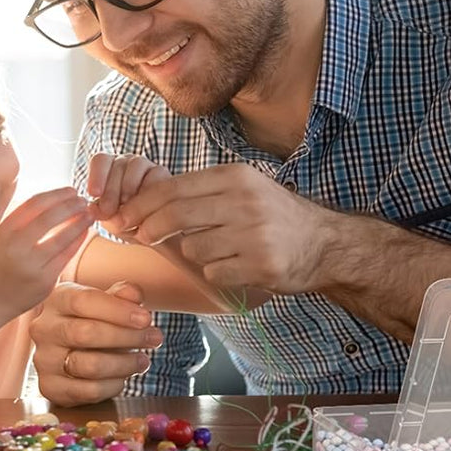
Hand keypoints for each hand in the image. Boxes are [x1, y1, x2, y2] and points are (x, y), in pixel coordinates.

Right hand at [0, 187, 92, 313]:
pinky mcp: (44, 280)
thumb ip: (28, 217)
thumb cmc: (7, 258)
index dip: (57, 194)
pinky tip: (85, 232)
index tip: (72, 190)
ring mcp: (30, 264)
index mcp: (6, 229)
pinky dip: (78, 241)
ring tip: (89, 215)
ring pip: (61, 238)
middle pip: (49, 217)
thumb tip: (62, 197)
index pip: (35, 203)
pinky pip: (66, 256)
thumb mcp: (8, 234)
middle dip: (71, 206)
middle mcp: (16, 245)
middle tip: (84, 201)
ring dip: (79, 223)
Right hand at [30, 281, 163, 406]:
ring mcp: (44, 360)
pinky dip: (112, 385)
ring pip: (89, 365)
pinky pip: (88, 391)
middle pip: (85, 333)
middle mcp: (44, 329)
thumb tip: (134, 296)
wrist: (67, 349)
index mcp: (56, 300)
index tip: (145, 319)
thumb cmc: (91, 320)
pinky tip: (123, 377)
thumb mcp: (106, 302)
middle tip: (153, 338)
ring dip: (124, 364)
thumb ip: (121, 295)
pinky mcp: (50, 387)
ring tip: (142, 360)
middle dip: (126, 337)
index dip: (118, 311)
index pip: (83, 301)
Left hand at [85, 153, 169, 234]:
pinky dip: (148, 191)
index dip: (96, 175)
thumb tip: (93, 208)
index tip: (93, 194)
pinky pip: (155, 174)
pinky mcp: (162, 173)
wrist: (152, 230)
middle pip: (117, 164)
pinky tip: (145, 206)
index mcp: (109, 168)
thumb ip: (100, 213)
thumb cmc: (125, 222)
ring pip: (136, 164)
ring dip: (129, 187)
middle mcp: (126, 163)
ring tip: (126, 209)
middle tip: (108, 211)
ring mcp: (145, 166)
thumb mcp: (110, 220)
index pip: (100, 161)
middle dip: (111, 190)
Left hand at [116, 163, 337, 293]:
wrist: (326, 244)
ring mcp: (254, 234)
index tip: (124, 218)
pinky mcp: (261, 264)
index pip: (173, 188)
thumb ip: (200, 195)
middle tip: (142, 237)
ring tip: (219, 251)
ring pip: (193, 249)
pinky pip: (214, 272)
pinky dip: (217, 273)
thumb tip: (143, 205)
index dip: (142, 205)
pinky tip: (237, 267)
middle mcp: (244, 201)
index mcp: (235, 177)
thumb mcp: (242, 190)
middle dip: (151, 228)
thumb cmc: (275, 217)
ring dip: (195, 255)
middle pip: (175, 215)